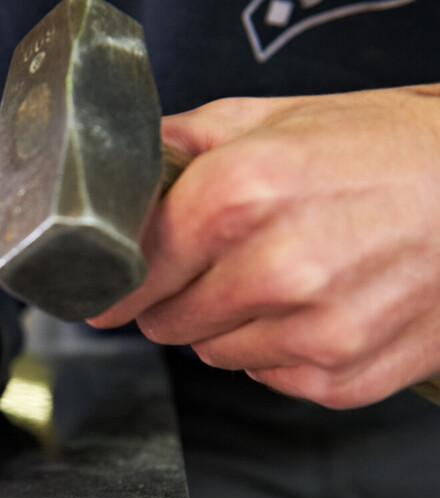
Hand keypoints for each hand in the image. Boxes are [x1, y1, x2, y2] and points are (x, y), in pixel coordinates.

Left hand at [88, 85, 439, 407]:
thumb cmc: (387, 150)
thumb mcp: (276, 118)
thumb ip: (185, 144)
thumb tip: (123, 172)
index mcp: (240, 194)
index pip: (132, 267)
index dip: (117, 277)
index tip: (112, 283)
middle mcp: (275, 269)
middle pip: (164, 320)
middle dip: (173, 298)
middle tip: (213, 267)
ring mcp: (313, 332)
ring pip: (211, 354)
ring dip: (224, 326)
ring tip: (276, 280)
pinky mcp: (342, 376)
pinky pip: (266, 377)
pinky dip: (274, 350)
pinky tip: (311, 308)